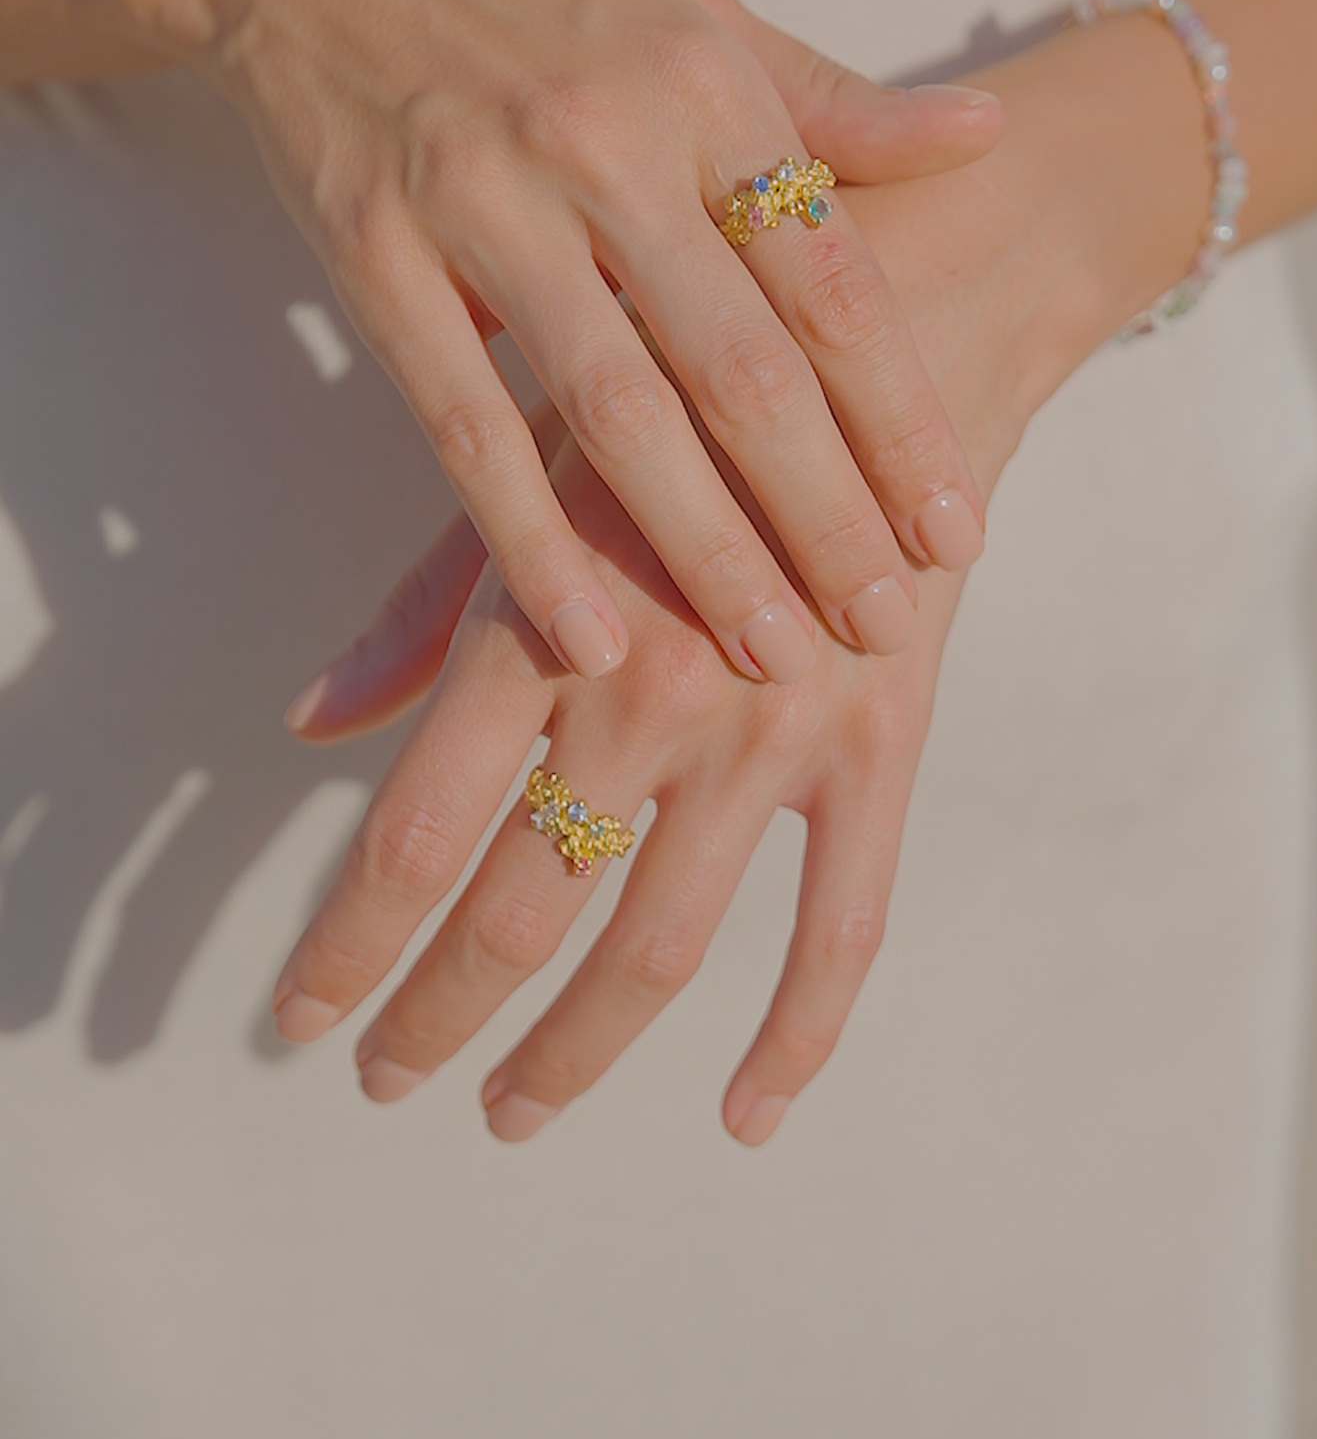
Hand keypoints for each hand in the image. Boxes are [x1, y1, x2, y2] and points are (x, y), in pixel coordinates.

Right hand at [112, 0, 995, 682]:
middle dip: (823, 514)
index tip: (954, 527)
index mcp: (702, 84)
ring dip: (700, 549)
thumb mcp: (692, 6)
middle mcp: (605, 146)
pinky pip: (462, 424)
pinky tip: (585, 635)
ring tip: (769, 653)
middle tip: (885, 624)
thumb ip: (829, 101)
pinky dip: (525, 539)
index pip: (829, 281)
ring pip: (614, 413)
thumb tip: (984, 137)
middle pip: (740, 369)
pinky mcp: (377, 255)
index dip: (899, 417)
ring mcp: (485, 204)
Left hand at [272, 426, 964, 1142]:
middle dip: (433, 1018)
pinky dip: (795, 1035)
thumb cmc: (682, 390)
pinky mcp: (883, 741)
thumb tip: (308, 721)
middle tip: (381, 1079)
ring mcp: (778, 728)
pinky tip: (742, 1115)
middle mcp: (653, 691)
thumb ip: (426, 604)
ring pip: (659, 947)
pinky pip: (844, 924)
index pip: (414, 838)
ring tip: (509, 1113)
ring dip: (571, 1052)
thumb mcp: (538, 465)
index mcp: (548, 621)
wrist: (893, 324)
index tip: (300, 1016)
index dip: (347, 947)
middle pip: (517, 914)